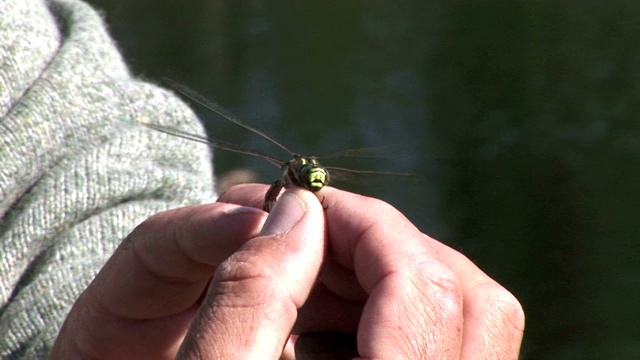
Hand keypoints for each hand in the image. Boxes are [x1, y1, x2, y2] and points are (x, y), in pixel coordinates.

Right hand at [51, 184, 523, 358]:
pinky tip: (330, 324)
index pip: (422, 285)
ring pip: (465, 321)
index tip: (307, 202)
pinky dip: (394, 317)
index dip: (366, 222)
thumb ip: (253, 288)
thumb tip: (299, 209)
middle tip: (309, 236)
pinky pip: (447, 350)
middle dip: (384, 245)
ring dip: (390, 279)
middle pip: (465, 298)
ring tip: (312, 280)